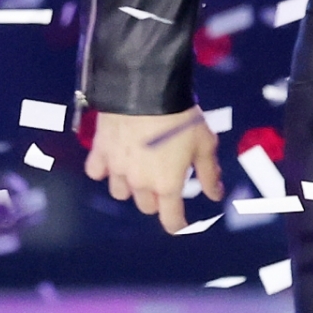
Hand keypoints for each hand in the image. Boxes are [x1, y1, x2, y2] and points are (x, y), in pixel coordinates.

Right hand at [85, 107, 222, 234]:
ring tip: (139, 167)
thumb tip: (216, 196)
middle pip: (146, 205)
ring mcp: (117, 168)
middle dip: (156, 197)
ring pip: (120, 192)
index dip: (177, 224)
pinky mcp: (100, 151)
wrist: (148, 88)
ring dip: (130, 186)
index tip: (180, 223)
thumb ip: (209, 172)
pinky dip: (104, 169)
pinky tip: (113, 158)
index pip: (170, 219)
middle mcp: (140, 182)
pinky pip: (96, 171)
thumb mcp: (205, 143)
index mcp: (168, 183)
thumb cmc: (182, 116)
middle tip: (164, 177)